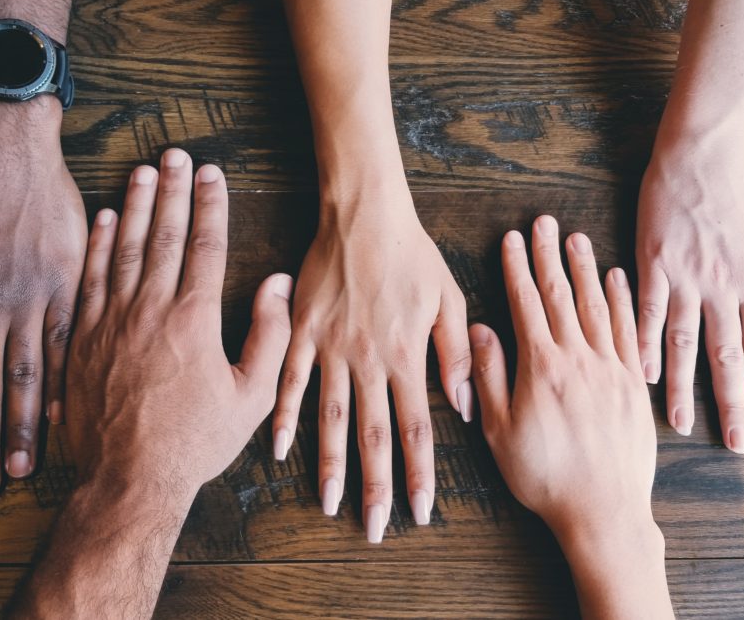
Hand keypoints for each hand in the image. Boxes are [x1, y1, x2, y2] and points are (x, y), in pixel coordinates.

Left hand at [7, 152, 292, 617]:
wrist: (127, 479)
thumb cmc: (194, 442)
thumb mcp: (251, 397)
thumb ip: (269, 335)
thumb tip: (276, 284)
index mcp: (193, 320)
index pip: (204, 246)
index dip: (210, 205)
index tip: (212, 173)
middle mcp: (150, 310)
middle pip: (162, 235)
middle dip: (172, 191)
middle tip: (176, 155)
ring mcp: (111, 322)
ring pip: (123, 249)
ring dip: (134, 206)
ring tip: (142, 171)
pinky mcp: (83, 338)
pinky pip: (89, 279)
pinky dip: (97, 245)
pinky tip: (104, 219)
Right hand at [272, 188, 471, 542]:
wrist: (364, 213)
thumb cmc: (412, 254)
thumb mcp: (448, 299)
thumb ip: (455, 355)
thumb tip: (465, 407)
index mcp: (406, 356)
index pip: (417, 429)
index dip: (419, 474)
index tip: (420, 512)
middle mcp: (368, 360)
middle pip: (373, 436)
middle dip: (376, 487)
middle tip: (374, 529)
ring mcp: (331, 348)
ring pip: (330, 418)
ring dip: (330, 465)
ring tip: (329, 504)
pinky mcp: (302, 332)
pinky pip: (290, 381)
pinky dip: (283, 416)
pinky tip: (279, 449)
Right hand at [470, 216, 670, 618]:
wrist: (604, 512)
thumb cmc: (544, 477)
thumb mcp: (499, 431)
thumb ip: (488, 376)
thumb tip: (479, 330)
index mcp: (541, 367)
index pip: (526, 304)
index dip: (517, 268)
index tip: (512, 239)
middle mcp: (579, 359)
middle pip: (562, 295)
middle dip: (549, 255)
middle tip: (545, 222)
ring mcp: (611, 369)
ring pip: (597, 306)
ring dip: (585, 269)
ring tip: (577, 238)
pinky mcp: (633, 385)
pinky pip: (629, 331)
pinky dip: (623, 301)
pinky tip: (617, 280)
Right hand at [636, 139, 743, 450]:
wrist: (703, 145)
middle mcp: (718, 286)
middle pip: (723, 356)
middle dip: (730, 403)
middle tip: (733, 444)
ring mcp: (681, 276)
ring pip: (682, 342)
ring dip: (681, 386)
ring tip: (679, 424)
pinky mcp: (651, 262)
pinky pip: (646, 310)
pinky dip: (643, 343)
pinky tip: (641, 372)